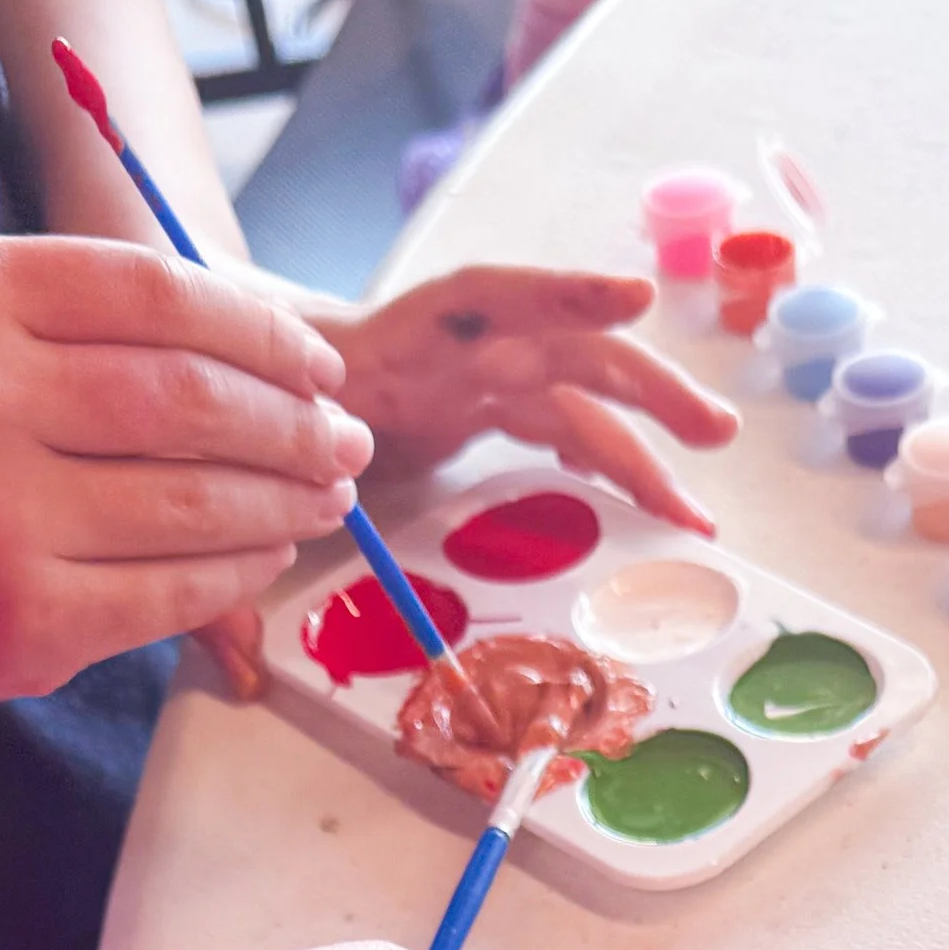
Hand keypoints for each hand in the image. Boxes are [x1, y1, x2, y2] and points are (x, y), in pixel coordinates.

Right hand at [0, 237, 373, 730]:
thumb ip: (82, 324)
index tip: (320, 366)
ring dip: (284, 500)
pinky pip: (174, 589)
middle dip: (296, 424)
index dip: (264, 333)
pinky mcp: (21, 618)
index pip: (158, 294)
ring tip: (325, 498)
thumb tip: (282, 363)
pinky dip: (240, 572)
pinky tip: (265, 556)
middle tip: (347, 441)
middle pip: (193, 396)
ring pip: (197, 498)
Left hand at [193, 266, 737, 702]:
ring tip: (699, 508)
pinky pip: (559, 420)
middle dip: (645, 389)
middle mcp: (450, 342)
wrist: (238, 369)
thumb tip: (248, 656)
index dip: (559, 293)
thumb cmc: (245, 401)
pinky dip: (606, 454)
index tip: (631, 303)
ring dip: (647, 441)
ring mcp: (474, 370)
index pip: (484, 296)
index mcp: (390, 337)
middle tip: (712, 434)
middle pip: (565, 348)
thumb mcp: (236, 449)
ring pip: (579, 393)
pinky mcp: (484, 399)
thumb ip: (243, 532)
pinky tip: (650, 500)